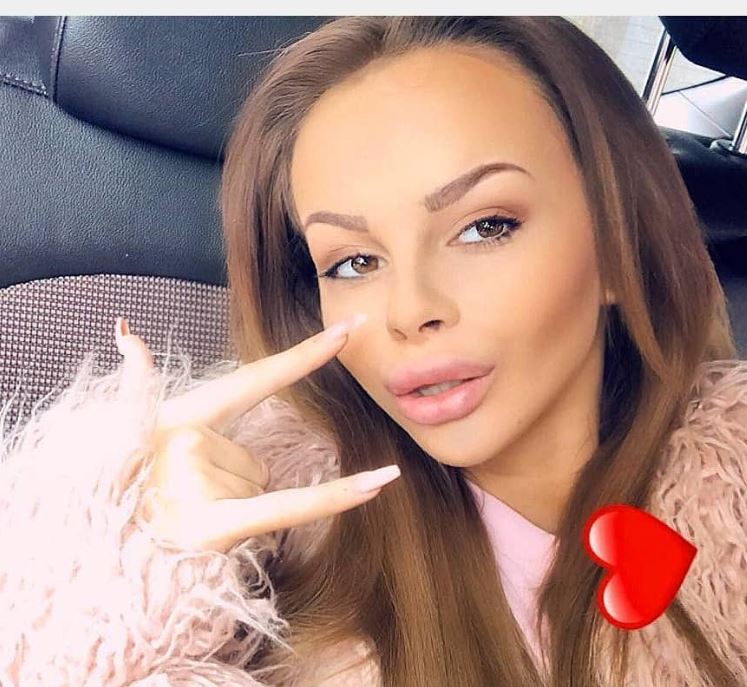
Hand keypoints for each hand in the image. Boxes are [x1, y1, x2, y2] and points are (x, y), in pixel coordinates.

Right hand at [113, 314, 399, 553]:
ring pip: (260, 488)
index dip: (305, 354)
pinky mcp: (214, 528)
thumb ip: (135, 378)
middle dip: (231, 483)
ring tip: (183, 520)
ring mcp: (201, 486)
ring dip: (230, 508)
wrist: (85, 549)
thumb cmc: (112, 488)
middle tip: (184, 500)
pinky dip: (338, 496)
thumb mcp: (124, 432)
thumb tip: (125, 328)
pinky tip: (382, 481)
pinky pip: (291, 506)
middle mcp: (191, 445)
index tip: (350, 328)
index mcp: (179, 418)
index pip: (256, 380)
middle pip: (257, 461)